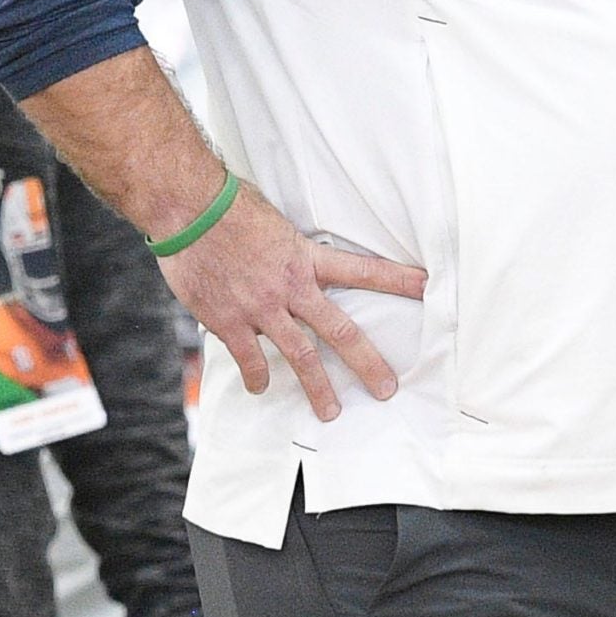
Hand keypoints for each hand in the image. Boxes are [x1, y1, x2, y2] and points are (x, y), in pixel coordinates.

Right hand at [158, 180, 425, 420]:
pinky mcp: (229, 320)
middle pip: (340, 331)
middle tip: (386, 388)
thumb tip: (291, 255)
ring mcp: (261, 307)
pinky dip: (257, 377)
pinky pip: (250, 358)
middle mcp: (290, 286)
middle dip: (367, 363)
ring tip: (330, 412)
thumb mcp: (272, 219)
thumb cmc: (226, 204)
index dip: (397, 280)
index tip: (426, 288)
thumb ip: (287, 246)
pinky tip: (261, 387)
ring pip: (300, 356)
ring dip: (317, 388)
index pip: (362, 269)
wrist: (189, 208)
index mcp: (304, 256)